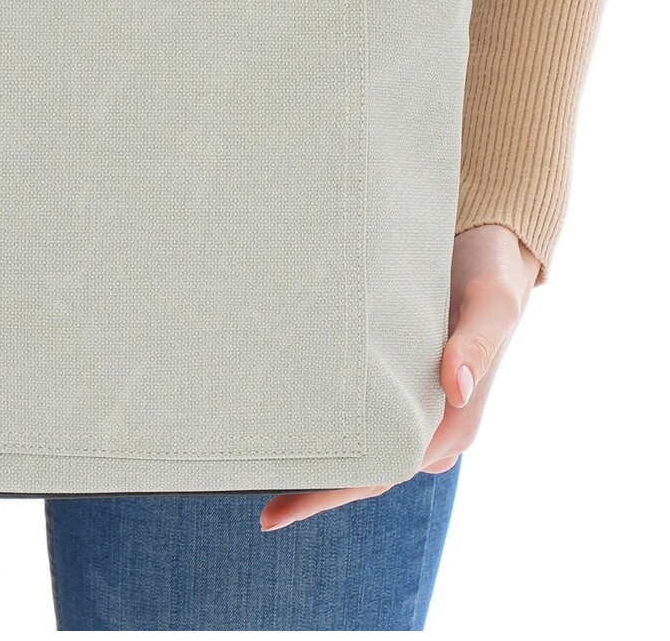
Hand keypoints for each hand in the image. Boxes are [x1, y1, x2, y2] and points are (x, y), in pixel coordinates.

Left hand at [259, 224, 542, 531]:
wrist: (493, 247)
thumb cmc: (490, 274)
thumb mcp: (491, 303)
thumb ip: (476, 344)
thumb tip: (456, 389)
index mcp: (456, 421)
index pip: (386, 470)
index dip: (337, 490)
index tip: (289, 502)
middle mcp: (434, 424)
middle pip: (370, 471)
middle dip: (321, 491)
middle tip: (265, 512)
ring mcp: (418, 407)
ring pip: (365, 449)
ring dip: (324, 465)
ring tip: (265, 475)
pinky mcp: (403, 383)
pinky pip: (365, 418)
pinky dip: (333, 429)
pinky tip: (294, 425)